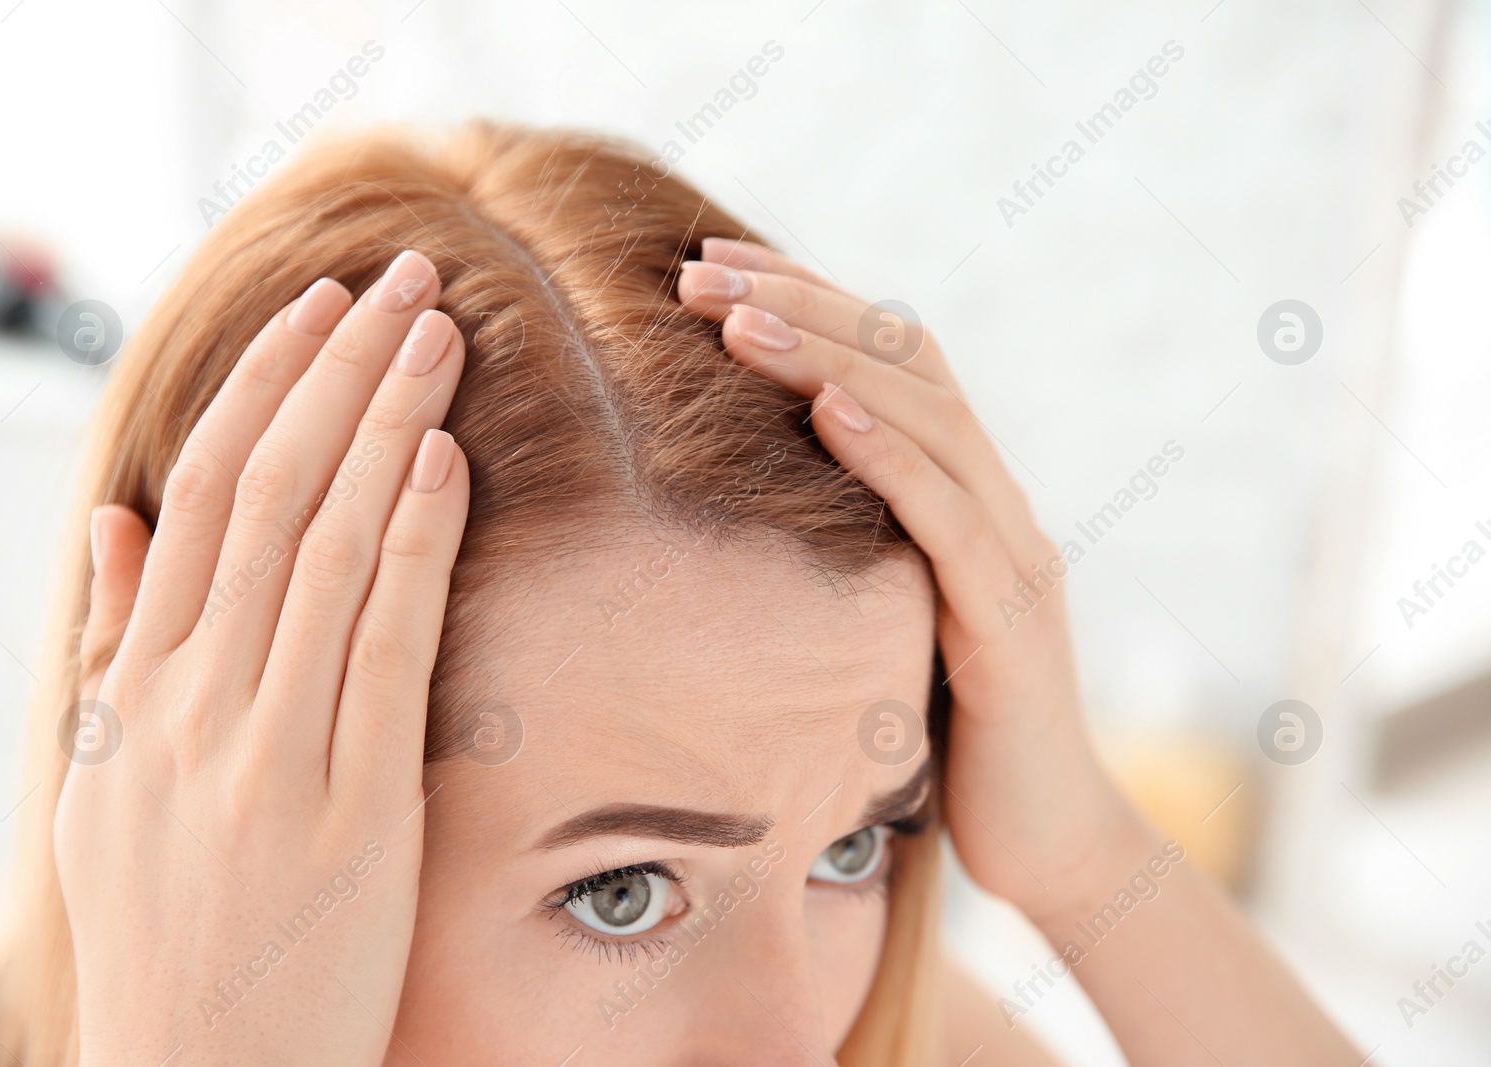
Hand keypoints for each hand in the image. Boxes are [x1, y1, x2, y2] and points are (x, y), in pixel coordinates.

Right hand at [56, 250, 467, 1066]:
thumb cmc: (167, 925)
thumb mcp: (106, 780)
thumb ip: (115, 644)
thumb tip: (120, 518)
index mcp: (138, 687)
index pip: (206, 492)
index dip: (268, 385)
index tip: (323, 308)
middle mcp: (191, 703)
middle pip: (268, 492)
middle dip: (339, 369)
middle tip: (404, 277)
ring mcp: (266, 755)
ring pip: (323, 548)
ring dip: (385, 422)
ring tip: (438, 330)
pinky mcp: (347, 811)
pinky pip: (381, 650)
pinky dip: (412, 545)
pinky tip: (446, 461)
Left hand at [676, 240, 1149, 921]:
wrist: (1047, 839)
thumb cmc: (948, 731)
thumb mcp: (886, 614)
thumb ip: (850, 544)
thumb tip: (743, 493)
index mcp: (964, 493)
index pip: (888, 362)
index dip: (804, 300)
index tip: (709, 265)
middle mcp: (997, 503)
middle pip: (905, 365)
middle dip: (800, 305)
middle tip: (701, 272)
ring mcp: (1012, 556)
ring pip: (928, 424)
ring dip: (829, 360)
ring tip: (740, 320)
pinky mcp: (1010, 624)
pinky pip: (950, 524)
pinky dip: (890, 458)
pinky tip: (827, 413)